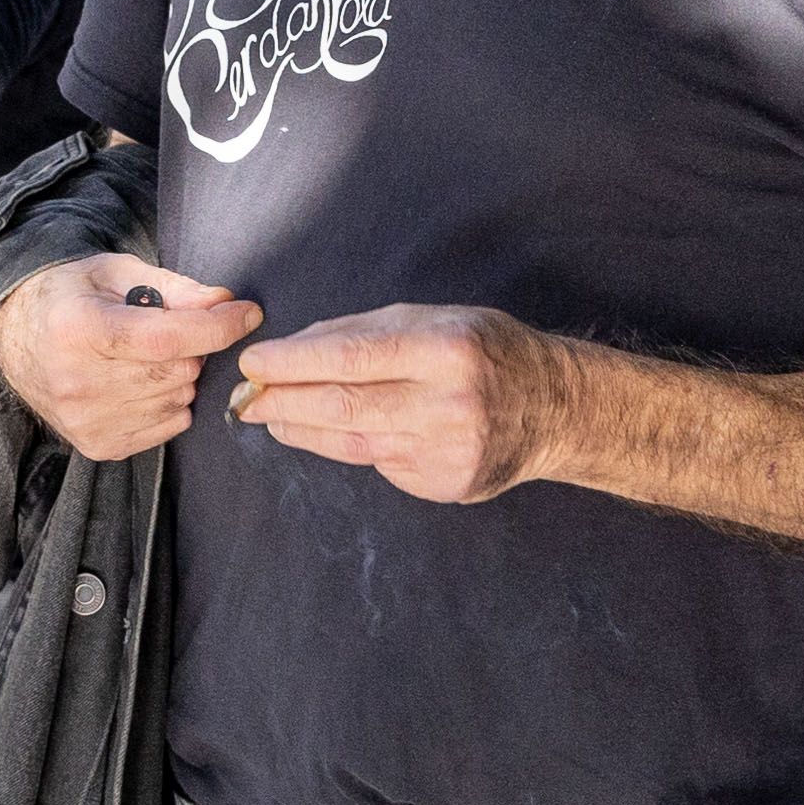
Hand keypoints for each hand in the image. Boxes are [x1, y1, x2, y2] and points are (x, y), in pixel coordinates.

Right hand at [0, 252, 260, 459]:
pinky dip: (169, 404)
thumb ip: (173, 287)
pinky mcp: (95, 445)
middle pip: (176, 371)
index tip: (247, 312)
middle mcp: (77, 381)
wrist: (15, 337)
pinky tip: (142, 382)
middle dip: (193, 347)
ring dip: (180, 377)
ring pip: (177, 401)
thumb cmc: (70, 295)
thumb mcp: (115, 271)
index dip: (217, 326)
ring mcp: (84, 420)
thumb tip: (224, 301)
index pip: (166, 338)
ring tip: (147, 356)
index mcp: (79, 329)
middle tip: (172, 330)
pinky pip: (166, 428)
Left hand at [232, 303, 563, 504]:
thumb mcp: (436, 319)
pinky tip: (334, 433)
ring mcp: (447, 452)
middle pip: (344, 407)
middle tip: (248, 399)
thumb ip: (366, 332)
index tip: (254, 364)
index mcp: (446, 350)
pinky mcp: (445, 485)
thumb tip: (294, 351)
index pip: (350, 358)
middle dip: (284, 402)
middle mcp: (448, 404)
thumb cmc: (487, 351)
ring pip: (354, 443)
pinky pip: (381, 464)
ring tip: (272, 417)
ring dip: (303, 430)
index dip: (293, 363)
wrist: (555, 408)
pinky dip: (351, 446)